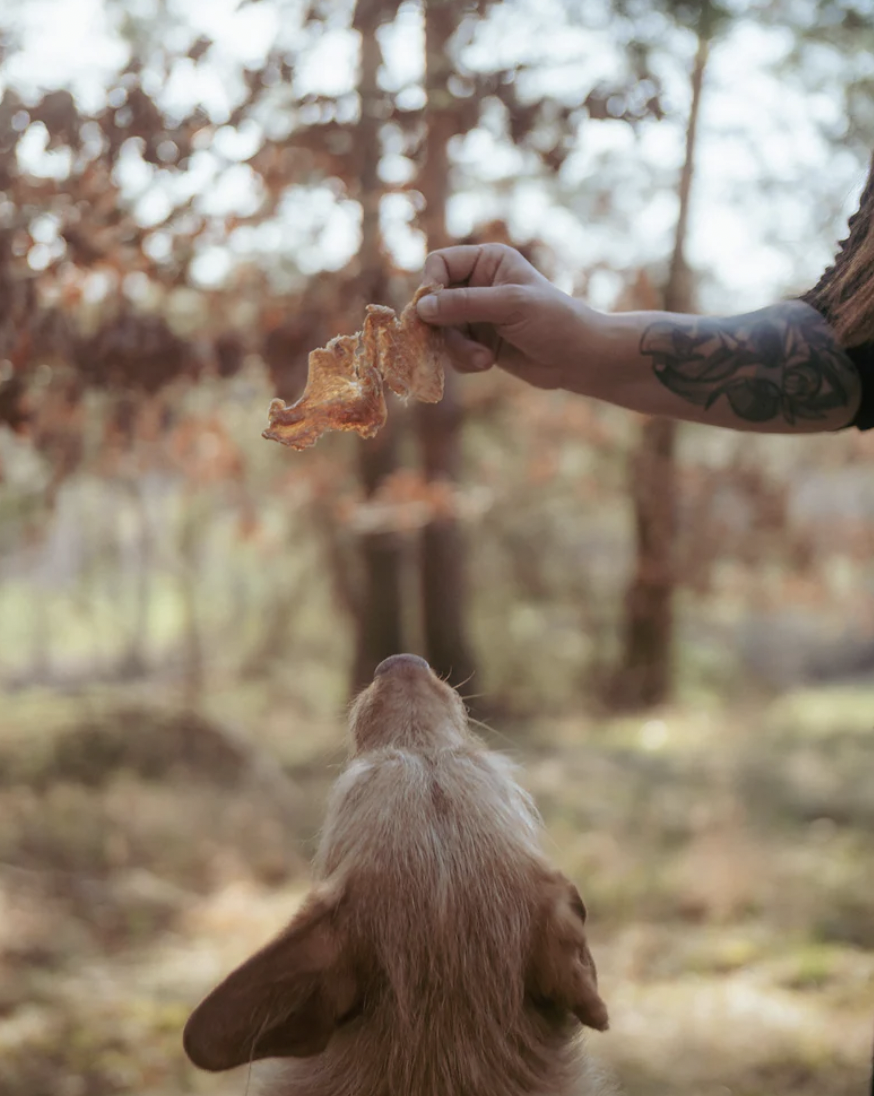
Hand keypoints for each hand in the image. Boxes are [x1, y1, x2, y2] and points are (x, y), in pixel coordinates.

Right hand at [417, 244, 594, 391]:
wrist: (579, 358)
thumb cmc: (553, 320)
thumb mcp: (509, 305)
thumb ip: (464, 304)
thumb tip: (420, 308)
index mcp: (487, 261)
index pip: (440, 263)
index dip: (431, 285)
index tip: (430, 311)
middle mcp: (477, 285)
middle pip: (434, 301)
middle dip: (443, 327)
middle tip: (452, 344)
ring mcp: (477, 315)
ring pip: (441, 331)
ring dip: (458, 349)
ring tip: (483, 360)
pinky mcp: (478, 342)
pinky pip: (453, 351)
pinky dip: (465, 360)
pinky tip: (488, 364)